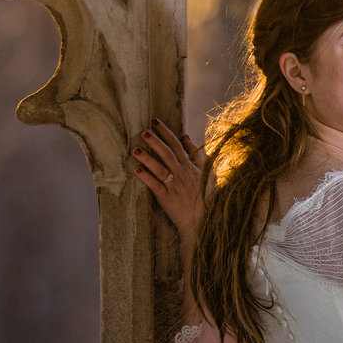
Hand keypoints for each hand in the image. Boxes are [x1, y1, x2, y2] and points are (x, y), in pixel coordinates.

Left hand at [133, 118, 204, 239]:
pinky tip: (137, 170)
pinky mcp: (167, 198)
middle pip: (167, 153)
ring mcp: (174, 185)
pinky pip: (155, 185)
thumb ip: (197, 154)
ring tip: (135, 149)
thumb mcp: (207, 172)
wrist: (204, 220)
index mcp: (191, 166)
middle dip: (155, 141)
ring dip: (147, 158)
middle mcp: (182, 174)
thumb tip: (186, 136)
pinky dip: (146, 178)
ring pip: (159, 168)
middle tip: (143, 131)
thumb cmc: (206, 197)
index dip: (166, 132)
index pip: (177, 145)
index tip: (155, 121)